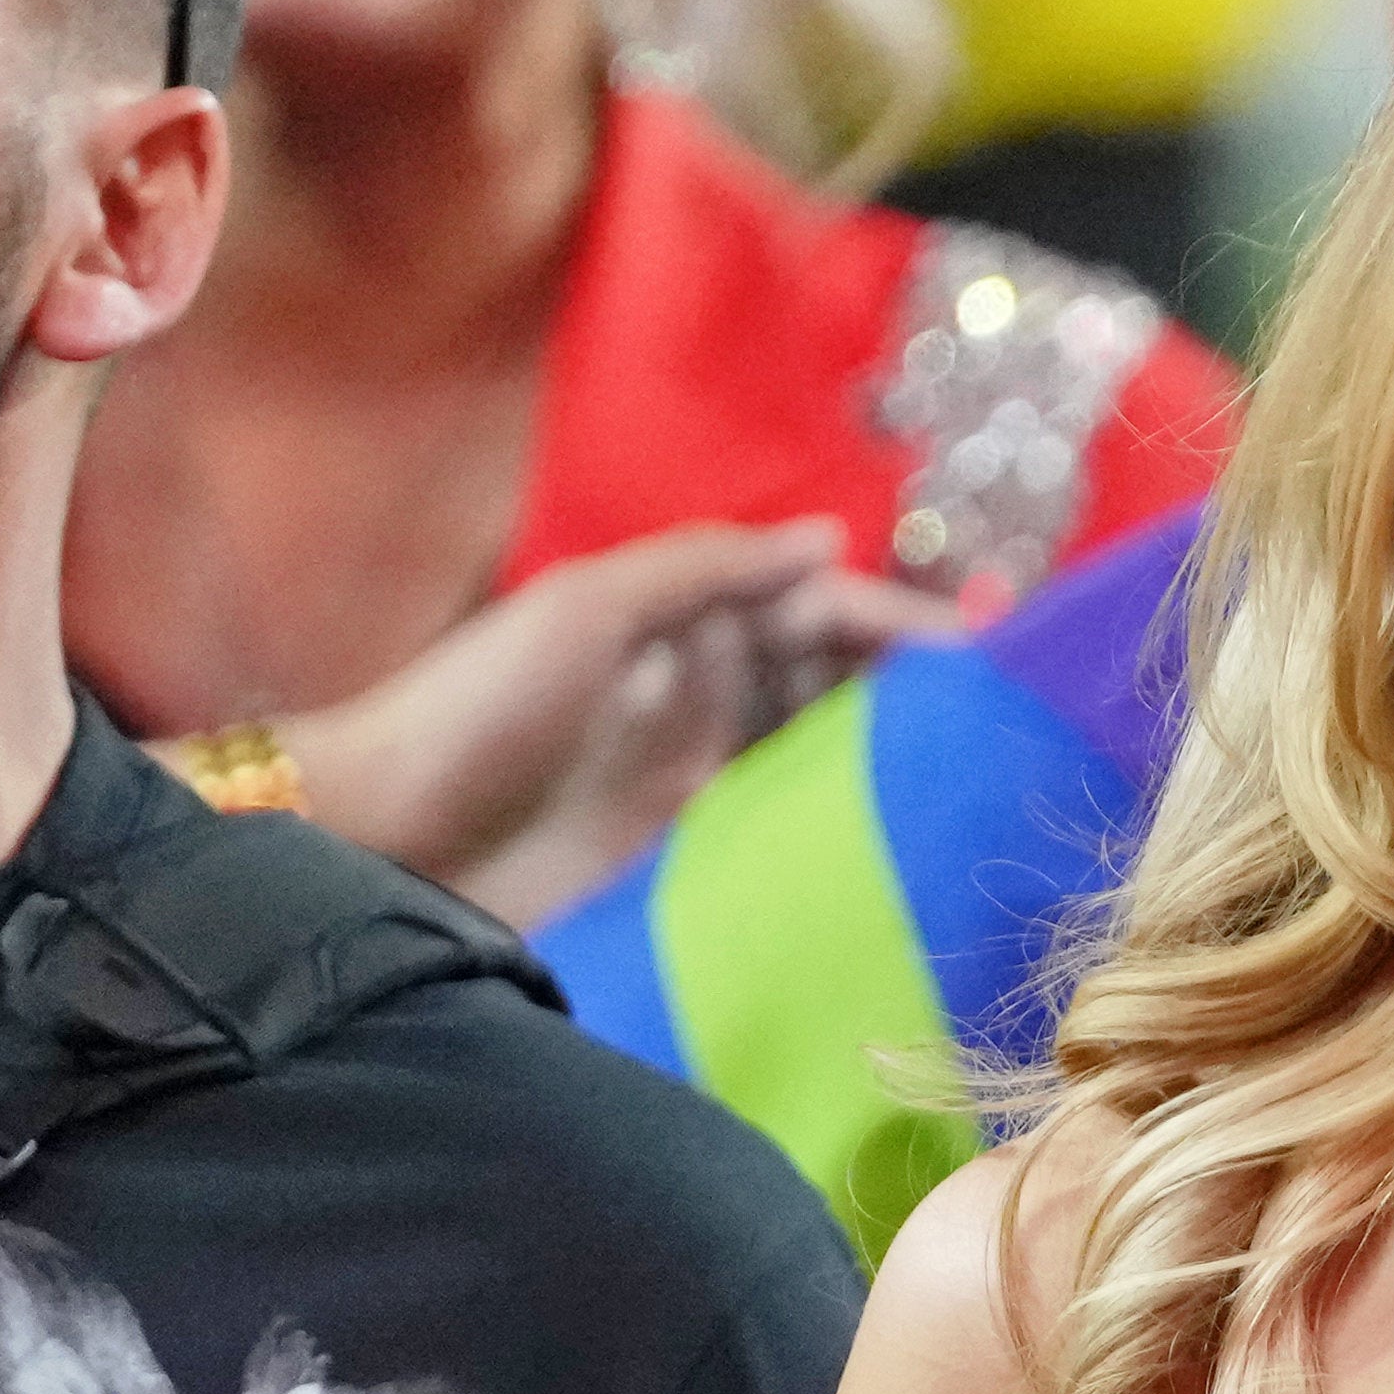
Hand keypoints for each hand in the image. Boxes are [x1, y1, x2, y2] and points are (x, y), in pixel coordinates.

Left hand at [291, 515, 949, 930]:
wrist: (380, 848)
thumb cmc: (474, 712)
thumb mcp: (585, 607)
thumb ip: (704, 569)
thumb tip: (832, 540)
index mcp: (678, 623)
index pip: (819, 607)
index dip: (902, 620)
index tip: (989, 650)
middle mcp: (700, 693)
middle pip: (838, 674)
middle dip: (923, 682)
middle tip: (1014, 712)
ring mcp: (701, 777)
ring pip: (830, 747)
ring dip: (901, 749)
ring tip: (986, 772)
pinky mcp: (693, 854)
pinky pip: (796, 823)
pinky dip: (856, 819)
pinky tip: (911, 835)